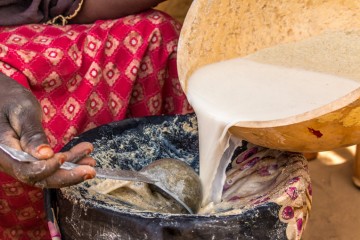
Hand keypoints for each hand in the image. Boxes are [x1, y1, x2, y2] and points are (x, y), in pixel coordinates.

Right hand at [0, 73, 95, 187]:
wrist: (3, 98)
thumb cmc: (10, 100)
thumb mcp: (22, 112)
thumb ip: (32, 134)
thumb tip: (45, 155)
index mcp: (3, 151)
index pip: (26, 169)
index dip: (47, 168)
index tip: (64, 158)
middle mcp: (10, 162)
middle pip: (40, 178)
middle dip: (67, 176)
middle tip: (90, 170)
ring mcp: (21, 163)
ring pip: (47, 174)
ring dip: (72, 169)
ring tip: (91, 161)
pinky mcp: (31, 160)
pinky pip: (49, 166)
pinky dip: (68, 162)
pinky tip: (84, 156)